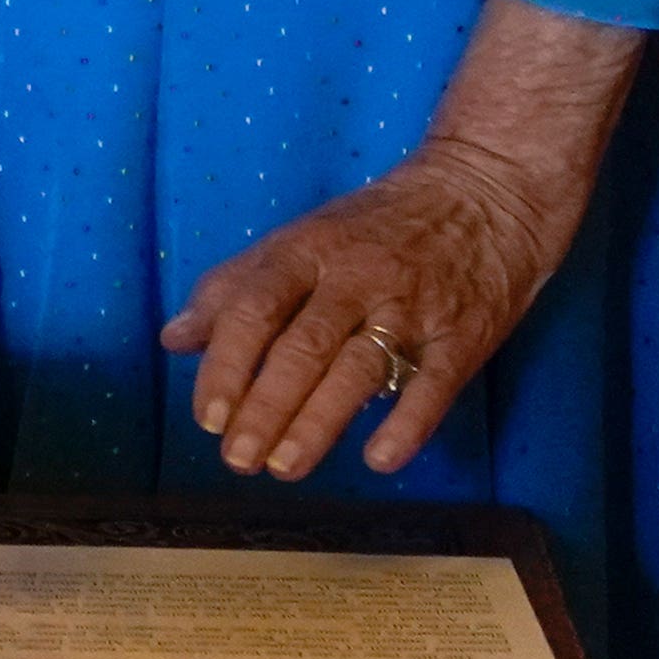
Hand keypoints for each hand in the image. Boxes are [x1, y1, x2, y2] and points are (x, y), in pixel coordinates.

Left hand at [164, 136, 593, 479]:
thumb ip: (234, 287)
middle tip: (238, 458)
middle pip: (301, 346)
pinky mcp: (463, 333)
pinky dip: (408, 423)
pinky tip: (379, 459)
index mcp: (306, 250)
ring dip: (319, 422)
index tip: (207, 417)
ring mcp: (412, 306)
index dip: (226, 364)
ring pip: (358, 368)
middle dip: (265, 407)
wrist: (484, 191)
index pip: (253, 308)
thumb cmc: (376, 226)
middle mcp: (354, 277)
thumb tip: (174, 338)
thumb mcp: (299, 239)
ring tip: (286, 467)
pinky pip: (435, 383)